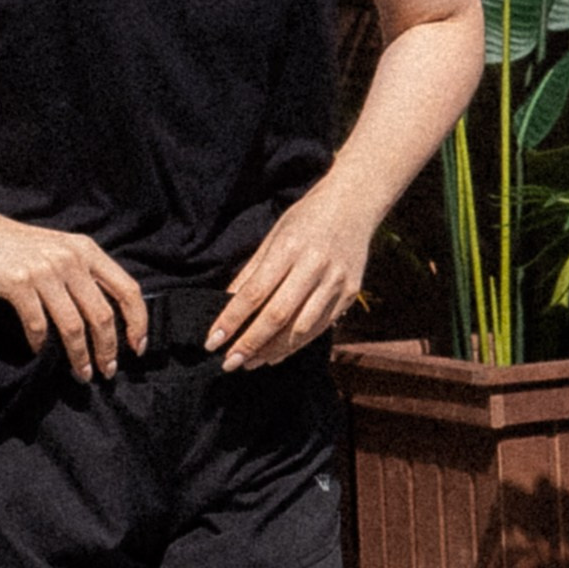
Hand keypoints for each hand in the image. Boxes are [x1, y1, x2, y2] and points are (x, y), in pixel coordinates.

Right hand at [0, 204, 146, 377]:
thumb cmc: (10, 244)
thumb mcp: (55, 249)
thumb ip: (79, 273)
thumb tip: (102, 317)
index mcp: (85, 249)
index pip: (127, 289)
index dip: (138, 322)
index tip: (137, 347)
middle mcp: (70, 258)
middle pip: (103, 314)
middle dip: (108, 350)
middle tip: (107, 372)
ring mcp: (44, 270)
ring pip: (74, 326)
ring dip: (80, 356)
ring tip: (81, 374)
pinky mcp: (17, 283)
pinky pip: (38, 325)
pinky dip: (41, 345)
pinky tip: (39, 353)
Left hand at [206, 178, 373, 367]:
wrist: (356, 203)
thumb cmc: (307, 218)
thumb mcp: (274, 236)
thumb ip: (252, 272)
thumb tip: (227, 305)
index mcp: (290, 248)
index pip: (254, 293)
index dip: (231, 321)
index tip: (212, 342)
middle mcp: (315, 267)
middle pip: (277, 316)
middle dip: (249, 344)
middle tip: (229, 363)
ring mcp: (336, 282)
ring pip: (301, 329)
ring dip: (272, 350)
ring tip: (250, 362)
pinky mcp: (351, 294)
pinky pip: (320, 328)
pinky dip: (296, 344)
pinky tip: (277, 354)